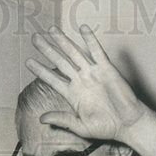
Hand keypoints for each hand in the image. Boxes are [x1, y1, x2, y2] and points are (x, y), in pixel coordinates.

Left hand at [25, 25, 145, 144]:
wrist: (128, 124)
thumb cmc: (106, 128)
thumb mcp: (80, 126)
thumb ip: (62, 120)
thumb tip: (41, 119)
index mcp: (73, 94)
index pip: (52, 79)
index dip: (40, 70)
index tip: (28, 61)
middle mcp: (81, 81)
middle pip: (60, 61)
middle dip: (47, 49)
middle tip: (34, 38)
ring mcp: (93, 73)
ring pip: (75, 53)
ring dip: (63, 41)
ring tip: (51, 29)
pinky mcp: (107, 69)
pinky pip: (97, 52)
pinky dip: (90, 39)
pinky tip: (82, 28)